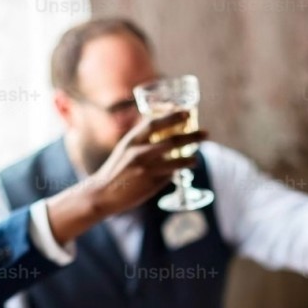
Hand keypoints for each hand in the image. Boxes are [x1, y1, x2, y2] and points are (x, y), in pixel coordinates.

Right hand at [44, 111, 207, 241]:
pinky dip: (177, 172)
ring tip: (196, 159)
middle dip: (192, 136)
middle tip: (206, 133)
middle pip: (172, 140)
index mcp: (131, 140)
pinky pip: (169, 176)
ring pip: (175, 160)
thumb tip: (162, 132)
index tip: (187, 112)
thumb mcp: (125, 149)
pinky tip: (184, 170)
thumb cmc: (116, 170)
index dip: (173, 116)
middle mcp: (138, 152)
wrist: (102, 194)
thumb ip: (141, 140)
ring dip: (190, 158)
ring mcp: (145, 169)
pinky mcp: (149, 184)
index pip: (155, 123)